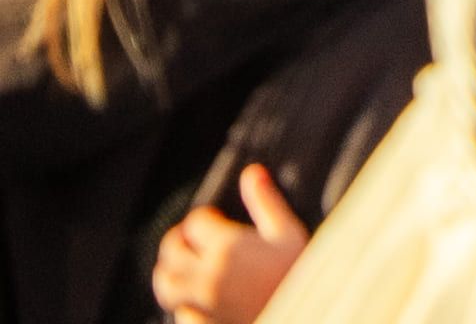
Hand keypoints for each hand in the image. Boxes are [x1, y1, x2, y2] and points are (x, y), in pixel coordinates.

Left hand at [151, 165, 307, 321]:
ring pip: (166, 283)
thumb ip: (266, 202)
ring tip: (184, 269)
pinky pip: (177, 311)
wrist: (303, 315)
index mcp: (227, 246)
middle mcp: (206, 273)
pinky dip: (183, 303)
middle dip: (178, 242)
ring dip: (171, 272)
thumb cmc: (297, 275)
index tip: (214, 221)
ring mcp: (199, 301)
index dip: (204, 219)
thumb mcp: (288, 233)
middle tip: (190, 241)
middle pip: (171, 250)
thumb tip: (252, 172)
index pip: (196, 222)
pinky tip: (198, 299)